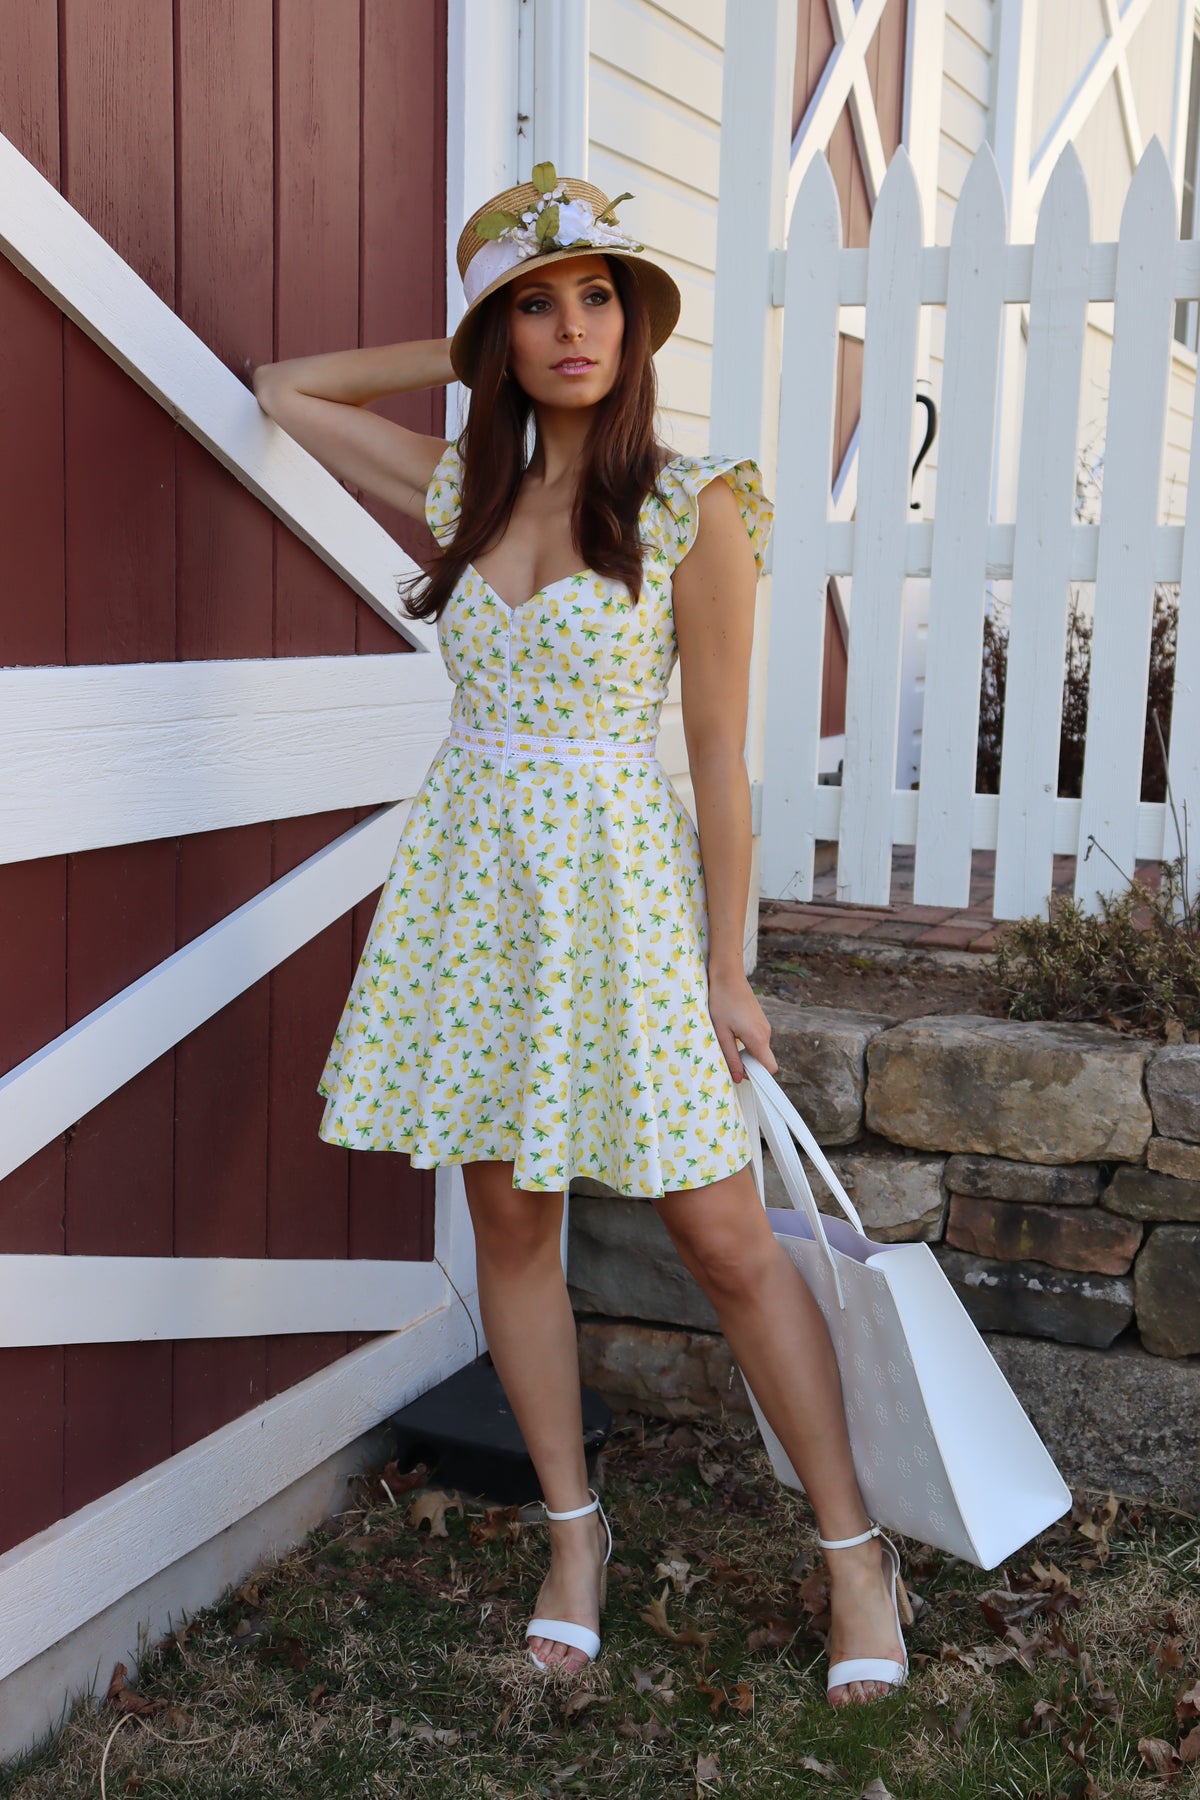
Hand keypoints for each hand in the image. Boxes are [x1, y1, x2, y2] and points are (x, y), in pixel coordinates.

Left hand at [705, 965, 777, 1083]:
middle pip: (764, 1060)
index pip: (770, 1068)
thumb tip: (739, 1078)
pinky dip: (746, 1041)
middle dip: (748, 1064)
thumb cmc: (721, 1002)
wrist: (728, 975)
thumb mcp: (721, 1032)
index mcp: (758, 1038)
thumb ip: (731, 1057)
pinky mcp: (760, 1020)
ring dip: (745, 1052)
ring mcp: (764, 1026)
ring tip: (727, 1039)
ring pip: (759, 1049)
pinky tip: (731, 1030)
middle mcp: (766, 1033)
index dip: (758, 1076)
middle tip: (728, 1055)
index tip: (741, 1073)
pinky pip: (757, 1039)